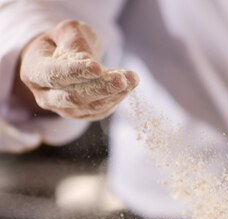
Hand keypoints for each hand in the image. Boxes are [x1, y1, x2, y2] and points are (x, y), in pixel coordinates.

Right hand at [13, 19, 138, 120]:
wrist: (65, 58)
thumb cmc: (64, 42)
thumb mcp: (67, 32)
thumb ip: (75, 43)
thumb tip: (87, 61)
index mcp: (34, 72)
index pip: (53, 75)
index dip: (75, 72)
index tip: (97, 67)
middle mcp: (46, 96)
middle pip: (74, 96)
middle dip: (100, 87)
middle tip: (121, 79)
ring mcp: (64, 109)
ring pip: (90, 106)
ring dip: (114, 94)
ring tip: (132, 79)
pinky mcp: (83, 114)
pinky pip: (101, 110)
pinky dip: (117, 98)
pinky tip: (130, 85)